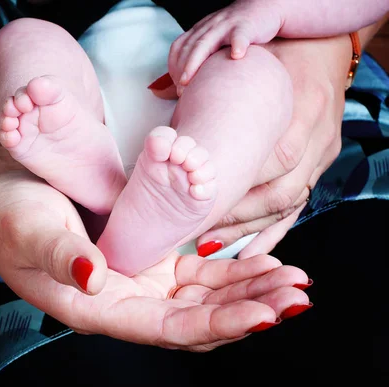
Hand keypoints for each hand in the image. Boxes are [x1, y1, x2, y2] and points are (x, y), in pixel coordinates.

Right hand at [0, 170, 311, 351]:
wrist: (8, 192)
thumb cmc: (8, 214)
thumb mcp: (28, 230)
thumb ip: (60, 255)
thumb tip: (93, 277)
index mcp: (95, 308)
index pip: (164, 328)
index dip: (215, 324)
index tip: (262, 316)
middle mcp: (124, 302)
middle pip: (197, 319)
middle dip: (249, 311)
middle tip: (295, 296)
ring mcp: (140, 281)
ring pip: (205, 298)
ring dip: (249, 292)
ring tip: (292, 281)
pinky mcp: (148, 258)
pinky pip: (198, 273)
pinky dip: (232, 270)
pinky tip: (263, 263)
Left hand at [168, 0, 280, 90]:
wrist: (266, 7)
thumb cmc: (239, 32)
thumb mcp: (217, 41)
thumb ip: (204, 57)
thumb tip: (190, 84)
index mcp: (201, 30)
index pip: (180, 46)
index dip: (174, 65)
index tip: (175, 86)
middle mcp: (210, 27)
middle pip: (190, 47)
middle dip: (182, 69)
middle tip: (180, 91)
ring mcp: (226, 25)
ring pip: (207, 42)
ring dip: (196, 62)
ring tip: (191, 81)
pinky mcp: (247, 26)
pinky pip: (240, 36)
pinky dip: (238, 45)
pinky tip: (237, 56)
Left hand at [195, 35, 350, 257]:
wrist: (323, 42)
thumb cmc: (280, 52)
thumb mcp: (249, 59)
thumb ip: (209, 82)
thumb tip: (155, 91)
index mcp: (302, 108)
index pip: (271, 159)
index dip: (236, 187)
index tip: (197, 203)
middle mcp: (316, 137)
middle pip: (279, 191)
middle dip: (238, 217)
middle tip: (200, 233)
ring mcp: (322, 154)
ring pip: (288, 204)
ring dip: (250, 229)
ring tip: (214, 244)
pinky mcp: (321, 165)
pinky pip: (299, 206)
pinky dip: (274, 230)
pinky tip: (250, 251)